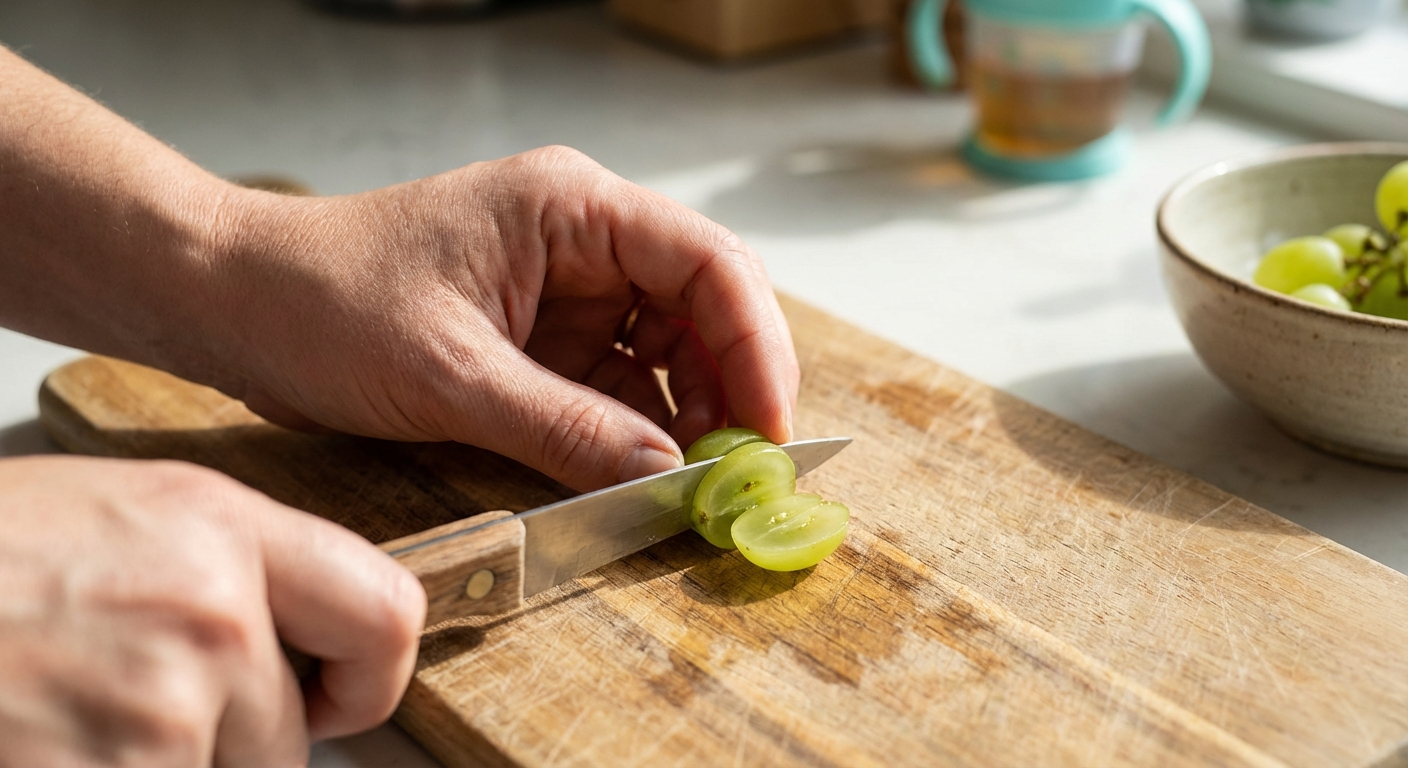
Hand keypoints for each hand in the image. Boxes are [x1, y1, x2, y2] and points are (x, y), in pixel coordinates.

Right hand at [0, 457, 425, 765]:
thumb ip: (215, 577)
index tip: (332, 700)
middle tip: (118, 713)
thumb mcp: (109, 520)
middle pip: (285, 743)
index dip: (368, 676)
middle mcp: (211, 619)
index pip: (385, 613)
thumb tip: (277, 648)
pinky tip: (47, 743)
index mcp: (217, 531)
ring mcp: (159, 717)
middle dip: (214, 753)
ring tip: (63, 719)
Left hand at [203, 146, 798, 491]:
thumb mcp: (450, 374)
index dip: (756, 345)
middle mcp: (584, 240)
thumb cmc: (323, 301)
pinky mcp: (543, 340)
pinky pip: (618, 385)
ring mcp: (567, 291)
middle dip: (730, 389)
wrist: (235, 305)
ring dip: (688, 417)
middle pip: (704, 307)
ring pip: (669, 352)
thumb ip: (566, 428)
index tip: (768, 429)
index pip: (708, 261)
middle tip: (739, 474)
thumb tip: (667, 479)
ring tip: (693, 485)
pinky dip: (639, 431)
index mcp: (572, 207)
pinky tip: (645, 475)